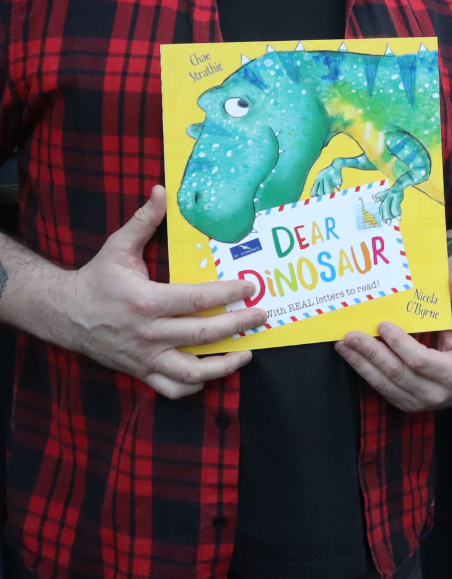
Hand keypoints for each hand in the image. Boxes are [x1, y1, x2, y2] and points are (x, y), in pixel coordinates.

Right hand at [63, 186, 266, 398]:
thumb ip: (144, 221)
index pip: (197, 300)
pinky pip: (169, 388)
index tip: (251, 288)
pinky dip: (193, 386)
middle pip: (202, 335)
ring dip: (223, 365)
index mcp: (146, 301)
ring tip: (246, 353)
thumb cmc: (96, 279)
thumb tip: (161, 190)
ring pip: (189, 371)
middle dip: (238, 326)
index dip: (228, 294)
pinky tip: (211, 374)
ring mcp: (144, 356)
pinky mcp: (139, 370)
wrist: (63, 314)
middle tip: (262, 317)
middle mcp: (147, 333)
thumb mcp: (118, 247)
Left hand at [336, 266, 451, 411]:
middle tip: (351, 335)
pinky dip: (364, 371)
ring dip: (361, 363)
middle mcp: (435, 392)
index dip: (400, 344)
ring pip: (384, 383)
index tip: (382, 325)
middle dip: (371, 353)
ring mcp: (418, 402)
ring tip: (343, 344)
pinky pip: (381, 388)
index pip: (420, 360)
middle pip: (397, 372)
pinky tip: (352, 356)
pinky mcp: (405, 404)